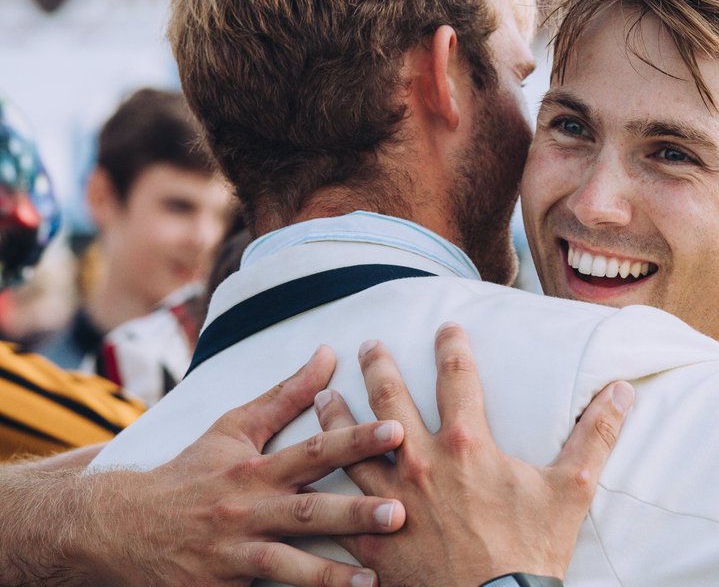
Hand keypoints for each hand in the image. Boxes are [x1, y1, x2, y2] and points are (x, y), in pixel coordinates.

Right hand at [88, 345, 406, 586]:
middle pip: (305, 511)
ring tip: (373, 581)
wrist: (118, 527)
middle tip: (400, 513)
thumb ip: (287, 396)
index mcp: (257, 469)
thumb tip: (330, 353)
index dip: (355, 439)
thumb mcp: (235, 429)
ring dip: (330, 575)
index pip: (313, 450)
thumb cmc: (191, 473)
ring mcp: (232, 554)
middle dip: (353, 512)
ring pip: (285, 564)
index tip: (397, 430)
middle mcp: (247, 510)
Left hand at [316, 324, 634, 586]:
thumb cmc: (531, 552)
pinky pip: (338, 506)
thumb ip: (595, 434)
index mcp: (466, 444)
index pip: (457, 377)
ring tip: (323, 397)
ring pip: (351, 447)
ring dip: (336, 417)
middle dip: (379, 366)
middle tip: (369, 346)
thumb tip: (622, 390)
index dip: (451, 346)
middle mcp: (420, 464)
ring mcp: (390, 503)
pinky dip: (323, 485)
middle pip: (390, 399)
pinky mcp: (372, 540)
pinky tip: (314, 476)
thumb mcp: (571, 489)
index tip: (445, 327)